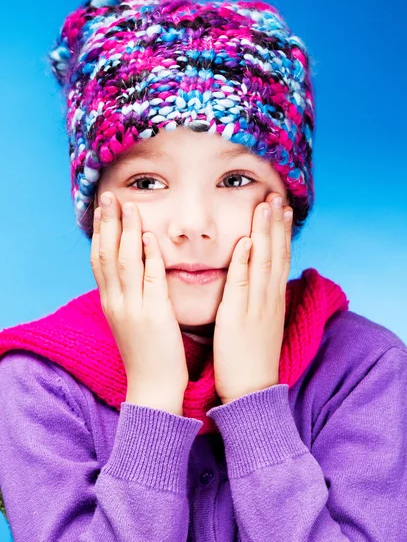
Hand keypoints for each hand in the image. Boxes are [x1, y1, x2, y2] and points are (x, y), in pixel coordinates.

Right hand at [90, 192, 188, 412]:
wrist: (152, 387)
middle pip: (107, 254)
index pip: (99, 259)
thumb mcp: (129, 320)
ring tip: (129, 205)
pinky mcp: (154, 314)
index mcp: (110, 302)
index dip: (100, 231)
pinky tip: (150, 236)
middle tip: (109, 196)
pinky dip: (149, 256)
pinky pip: (150, 279)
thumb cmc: (146, 353)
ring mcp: (133, 307)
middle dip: (108, 222)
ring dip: (127, 231)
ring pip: (125, 261)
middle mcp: (116, 301)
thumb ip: (128, 295)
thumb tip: (130, 270)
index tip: (102, 208)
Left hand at [212, 193, 292, 404]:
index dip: (280, 231)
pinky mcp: (238, 317)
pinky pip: (242, 285)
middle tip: (275, 195)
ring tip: (265, 206)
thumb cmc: (251, 356)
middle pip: (275, 253)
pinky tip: (246, 242)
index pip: (280, 257)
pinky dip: (245, 262)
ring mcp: (256, 306)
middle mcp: (268, 298)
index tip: (280, 207)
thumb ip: (258, 298)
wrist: (252, 390)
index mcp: (273, 299)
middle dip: (275, 223)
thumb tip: (257, 279)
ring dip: (264, 232)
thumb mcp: (260, 322)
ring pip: (264, 262)